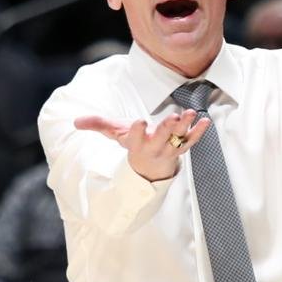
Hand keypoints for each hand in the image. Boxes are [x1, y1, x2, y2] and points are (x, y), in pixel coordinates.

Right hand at [74, 111, 210, 180]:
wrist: (149, 168)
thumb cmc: (133, 144)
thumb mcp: (114, 134)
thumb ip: (97, 125)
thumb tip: (75, 121)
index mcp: (136, 144)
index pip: (134, 138)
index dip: (136, 130)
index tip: (138, 122)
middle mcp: (153, 148)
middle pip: (160, 138)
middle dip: (166, 128)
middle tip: (172, 118)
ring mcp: (169, 149)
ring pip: (178, 139)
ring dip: (185, 127)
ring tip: (191, 113)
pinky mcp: (181, 148)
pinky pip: (192, 141)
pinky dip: (199, 132)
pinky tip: (205, 121)